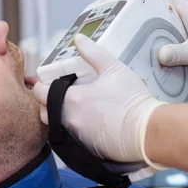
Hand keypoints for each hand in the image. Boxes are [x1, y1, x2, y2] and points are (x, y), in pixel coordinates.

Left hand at [33, 34, 166, 177]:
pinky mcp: (85, 148)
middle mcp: (68, 119)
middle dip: (46, 102)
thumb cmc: (132, 99)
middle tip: (59, 94)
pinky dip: (72, 129)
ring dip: (58, 116)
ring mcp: (75, 136)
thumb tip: (78, 39)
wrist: (147, 131)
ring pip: (55, 125)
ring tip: (74, 107)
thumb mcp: (114, 68)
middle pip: (43, 112)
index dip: (42, 85)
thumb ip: (93, 52)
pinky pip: (69, 138)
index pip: (40, 92)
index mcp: (71, 99)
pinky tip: (87, 120)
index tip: (50, 81)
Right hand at [123, 0, 187, 87]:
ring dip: (146, 34)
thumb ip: (179, 52)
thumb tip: (159, 55)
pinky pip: (166, 48)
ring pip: (160, 31)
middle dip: (139, 13)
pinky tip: (144, 60)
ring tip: (126, 41)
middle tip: (120, 18)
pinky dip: (155, 51)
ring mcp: (187, 37)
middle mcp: (186, 22)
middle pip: (158, 12)